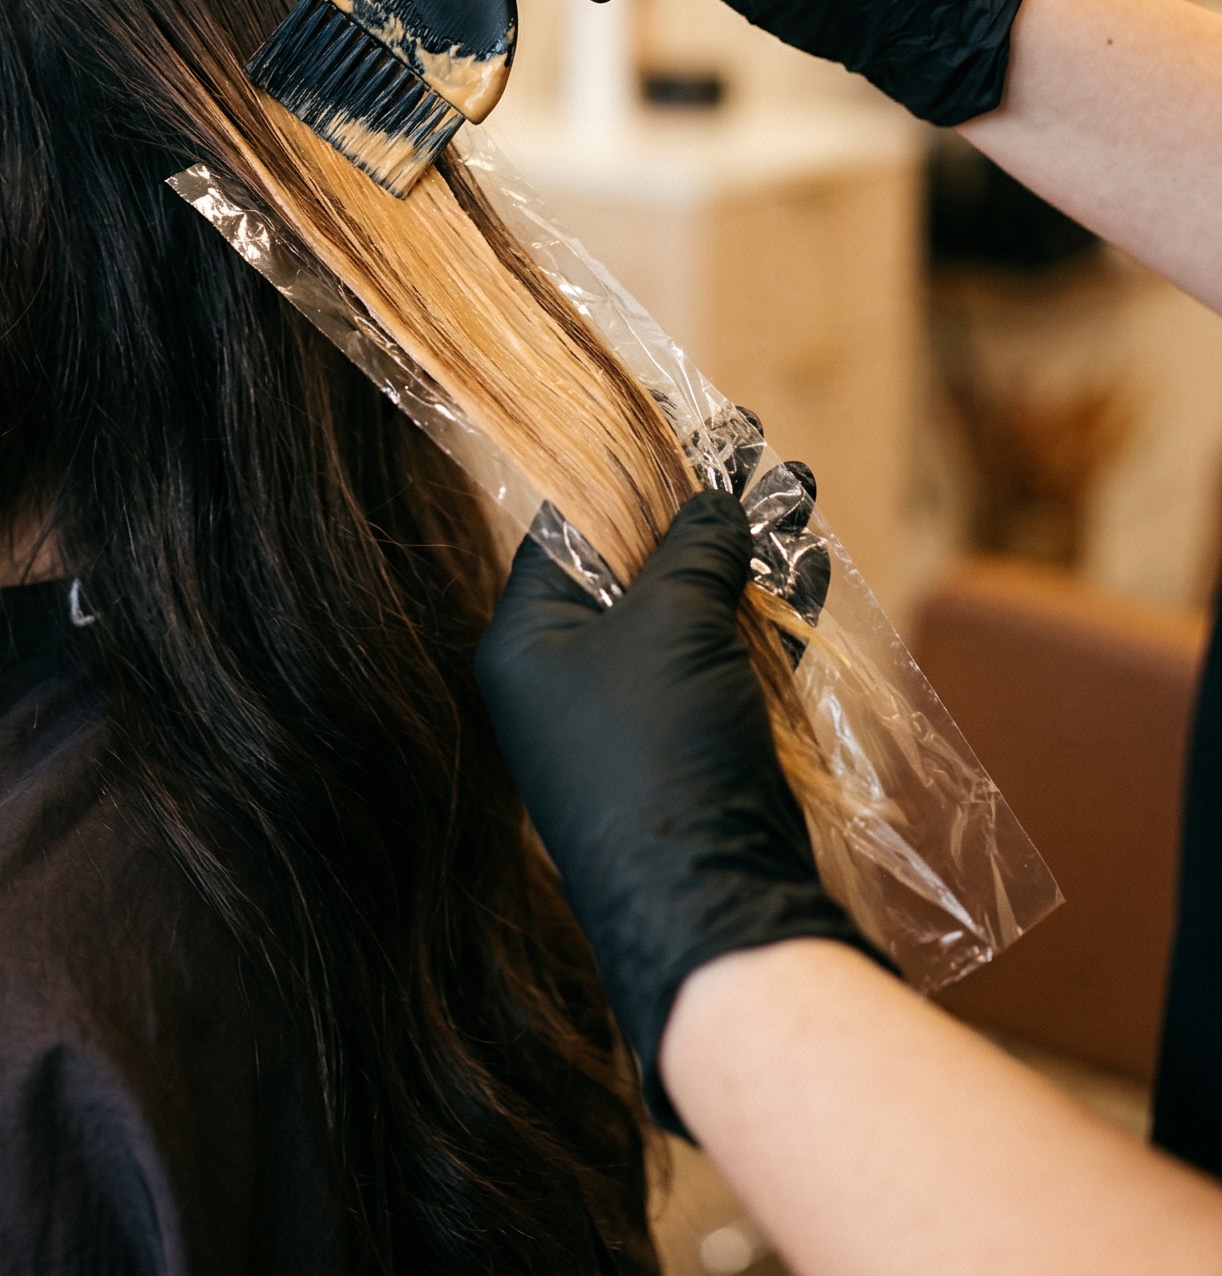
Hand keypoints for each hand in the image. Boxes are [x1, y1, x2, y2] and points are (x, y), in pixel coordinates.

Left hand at [475, 492, 878, 1130]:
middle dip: (698, 510)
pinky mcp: (694, 748)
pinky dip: (765, 616)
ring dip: (744, 555)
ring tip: (795, 488)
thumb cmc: (659, 750)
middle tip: (749, 448)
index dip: (624, 471)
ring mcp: (633, 715)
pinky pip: (726, 661)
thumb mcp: (670, 626)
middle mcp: (567, 675)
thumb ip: (690, 549)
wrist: (713, 907)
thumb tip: (713, 497)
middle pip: (633, 564)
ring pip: (690, 611)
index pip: (564, 528)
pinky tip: (807, 564)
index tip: (675, 425)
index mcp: (526, 641)